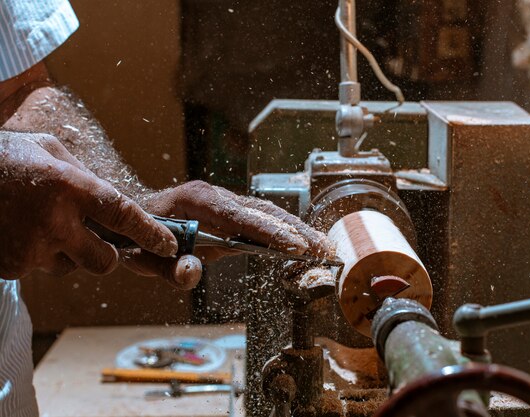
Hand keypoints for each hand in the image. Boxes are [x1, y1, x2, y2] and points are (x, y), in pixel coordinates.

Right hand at [0, 132, 177, 278]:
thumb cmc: (5, 158)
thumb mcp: (49, 150)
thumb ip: (85, 176)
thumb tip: (115, 202)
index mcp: (68, 186)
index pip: (123, 215)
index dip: (150, 233)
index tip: (169, 245)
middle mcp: (53, 221)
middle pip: (105, 262)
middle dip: (107, 255)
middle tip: (95, 240)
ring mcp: (29, 249)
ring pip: (71, 267)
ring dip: (66, 253)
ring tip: (40, 224)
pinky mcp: (10, 267)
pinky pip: (40, 269)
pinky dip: (37, 255)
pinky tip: (19, 231)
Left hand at [121, 181, 333, 288]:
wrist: (132, 212)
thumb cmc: (138, 234)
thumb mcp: (145, 257)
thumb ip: (169, 268)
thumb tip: (194, 273)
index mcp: (196, 201)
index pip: (239, 216)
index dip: (268, 232)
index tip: (294, 246)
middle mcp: (216, 195)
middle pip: (263, 211)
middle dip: (295, 230)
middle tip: (322, 249)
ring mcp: (226, 201)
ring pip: (268, 213)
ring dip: (297, 230)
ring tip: (324, 247)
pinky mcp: (232, 212)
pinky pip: (263, 219)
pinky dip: (286, 230)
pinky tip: (305, 243)